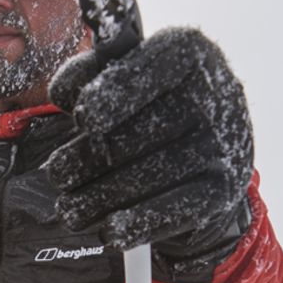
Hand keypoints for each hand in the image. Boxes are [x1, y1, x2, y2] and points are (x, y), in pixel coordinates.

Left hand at [46, 27, 253, 252]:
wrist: (209, 155)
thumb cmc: (151, 109)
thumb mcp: (124, 78)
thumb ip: (91, 74)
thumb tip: (64, 93)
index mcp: (187, 52)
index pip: (147, 69)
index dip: (112, 94)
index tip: (83, 119)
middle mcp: (215, 94)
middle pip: (135, 133)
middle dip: (84, 159)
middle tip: (57, 175)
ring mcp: (224, 144)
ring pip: (144, 177)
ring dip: (96, 199)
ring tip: (71, 209)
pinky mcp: (224, 190)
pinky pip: (171, 211)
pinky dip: (134, 225)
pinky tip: (109, 230)